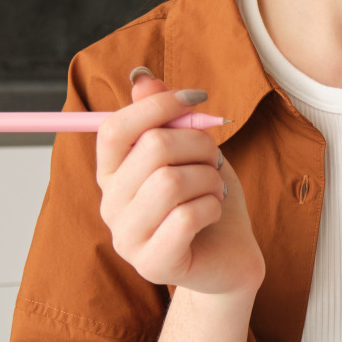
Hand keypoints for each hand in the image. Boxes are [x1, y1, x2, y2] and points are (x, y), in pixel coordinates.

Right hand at [95, 70, 264, 295]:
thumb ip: (164, 116)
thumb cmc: (206, 199)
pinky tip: (214, 212)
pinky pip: (186, 216)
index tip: (198, 99)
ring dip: (209, 178)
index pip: (115, 128)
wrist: (230, 256)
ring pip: (171, 181)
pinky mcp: (153, 264)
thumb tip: (142, 77)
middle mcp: (110, 206)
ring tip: (215, 188)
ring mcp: (127, 238)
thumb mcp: (190, 151)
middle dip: (199, 144)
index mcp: (112, 174)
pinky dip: (212, 206)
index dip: (158, 106)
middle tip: (215, 159)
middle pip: (152, 149)